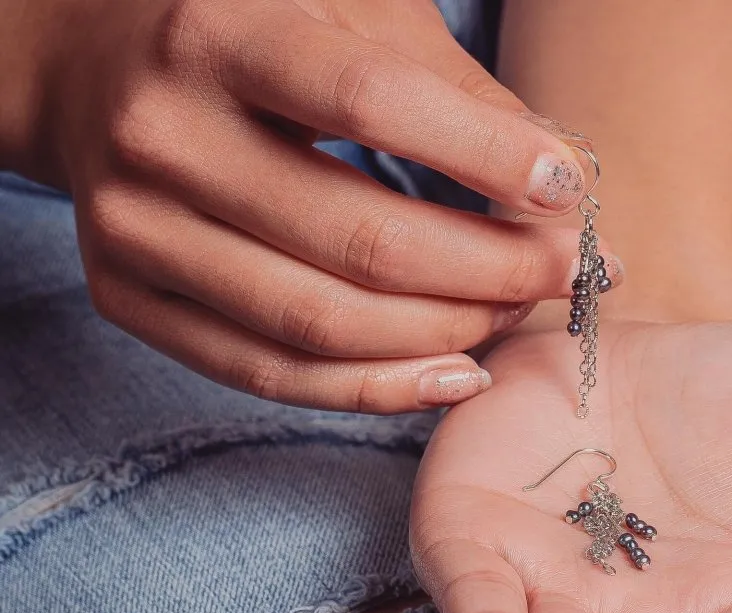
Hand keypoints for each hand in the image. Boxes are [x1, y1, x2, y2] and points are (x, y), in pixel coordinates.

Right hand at [9, 0, 615, 410]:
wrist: (94, 66)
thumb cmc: (252, 30)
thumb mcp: (350, 15)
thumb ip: (456, 91)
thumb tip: (563, 178)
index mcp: (221, 34)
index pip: (373, 103)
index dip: (486, 157)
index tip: (569, 190)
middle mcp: (163, 134)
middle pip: (360, 239)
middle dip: (495, 269)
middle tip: (569, 272)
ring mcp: (134, 227)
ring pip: (322, 322)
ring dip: (448, 333)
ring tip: (514, 312)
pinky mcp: (129, 298)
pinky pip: (270, 374)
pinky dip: (376, 388)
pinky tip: (454, 373)